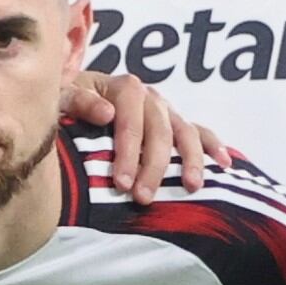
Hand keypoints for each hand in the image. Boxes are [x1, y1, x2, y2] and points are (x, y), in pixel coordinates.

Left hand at [64, 70, 233, 198]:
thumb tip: (106, 113)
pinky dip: (214, 145)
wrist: (72, 101)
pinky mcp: (174, 122)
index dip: (128, 151)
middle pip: (160, 130)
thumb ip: (77, 101)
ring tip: (191, 186)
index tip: (120, 182)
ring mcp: (165, 109)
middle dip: (153, 166)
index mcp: (122, 87)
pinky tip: (225, 163)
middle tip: (143, 197)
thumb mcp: (60, 98)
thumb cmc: (64, 104)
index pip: (130, 120)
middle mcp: (149, 96)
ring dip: (190, 159)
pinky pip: (199, 132)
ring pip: (184, 132)